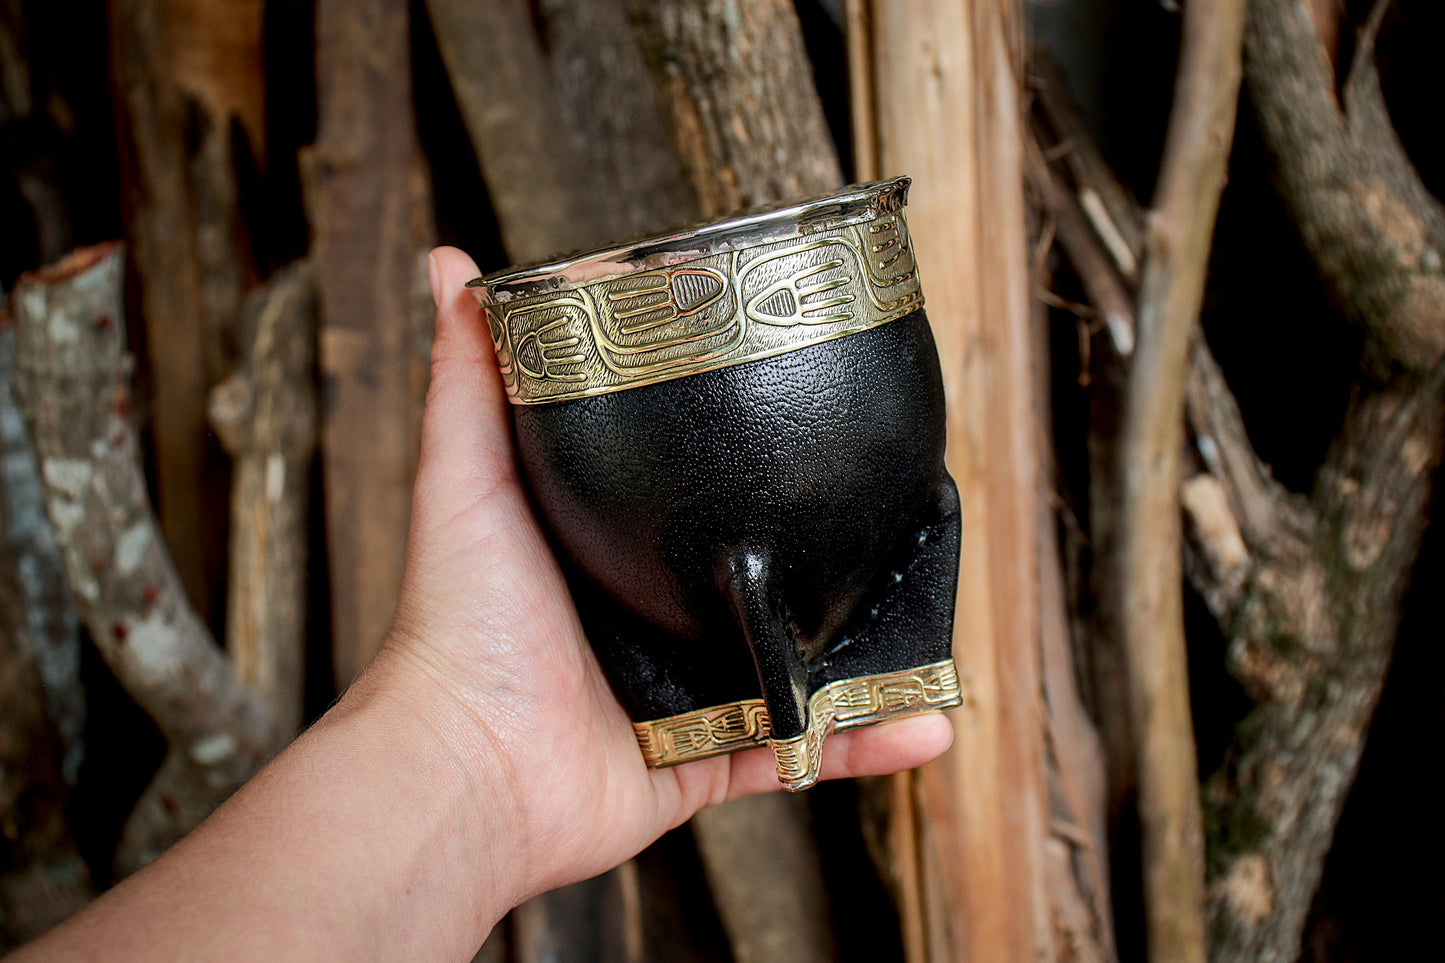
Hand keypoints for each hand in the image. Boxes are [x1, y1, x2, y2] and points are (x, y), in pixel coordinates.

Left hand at [374, 246, 954, 904]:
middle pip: (756, 576)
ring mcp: (686, 694)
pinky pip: (800, 750)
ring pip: (797, 664)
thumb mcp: (466, 476)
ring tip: (934, 614)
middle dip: (823, 557)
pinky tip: (930, 719)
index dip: (751, 465)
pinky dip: (864, 742)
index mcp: (616, 551)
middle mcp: (654, 619)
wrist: (466, 765)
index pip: (697, 498)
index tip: (809, 425)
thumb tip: (450, 263)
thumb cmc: (456, 620)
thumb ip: (472, 377)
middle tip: (893, 519)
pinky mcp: (708, 761)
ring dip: (870, 648)